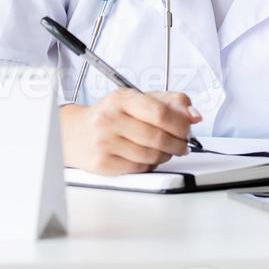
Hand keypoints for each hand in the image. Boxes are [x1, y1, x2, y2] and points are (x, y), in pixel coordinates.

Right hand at [59, 90, 200, 174]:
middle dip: (178, 143)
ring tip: (166, 150)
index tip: (188, 129)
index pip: (160, 113)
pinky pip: (139, 169)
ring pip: (151, 156)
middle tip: (182, 144)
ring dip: (166, 155)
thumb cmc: (111, 114)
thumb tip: (194, 115)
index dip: (181, 124)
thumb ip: (171, 102)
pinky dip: (151, 165)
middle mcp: (109, 119)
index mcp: (121, 99)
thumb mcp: (138, 99)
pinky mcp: (102, 164)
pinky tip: (148, 158)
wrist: (74, 132)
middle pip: (158, 137)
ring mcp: (104, 143)